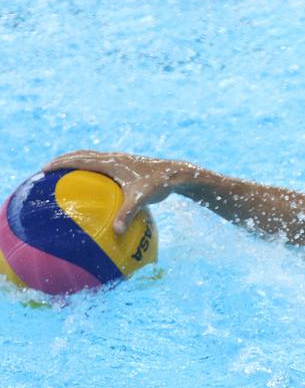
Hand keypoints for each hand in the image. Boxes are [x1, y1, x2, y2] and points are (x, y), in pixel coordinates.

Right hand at [43, 150, 191, 234]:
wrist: (177, 174)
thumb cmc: (159, 185)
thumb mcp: (141, 199)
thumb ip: (127, 214)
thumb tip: (116, 232)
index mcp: (110, 162)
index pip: (78, 160)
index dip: (60, 163)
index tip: (43, 170)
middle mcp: (112, 158)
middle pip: (81, 155)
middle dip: (62, 161)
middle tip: (46, 171)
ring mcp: (119, 160)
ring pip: (91, 157)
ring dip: (75, 162)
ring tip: (63, 175)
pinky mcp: (125, 166)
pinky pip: (102, 166)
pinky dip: (91, 171)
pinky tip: (92, 186)